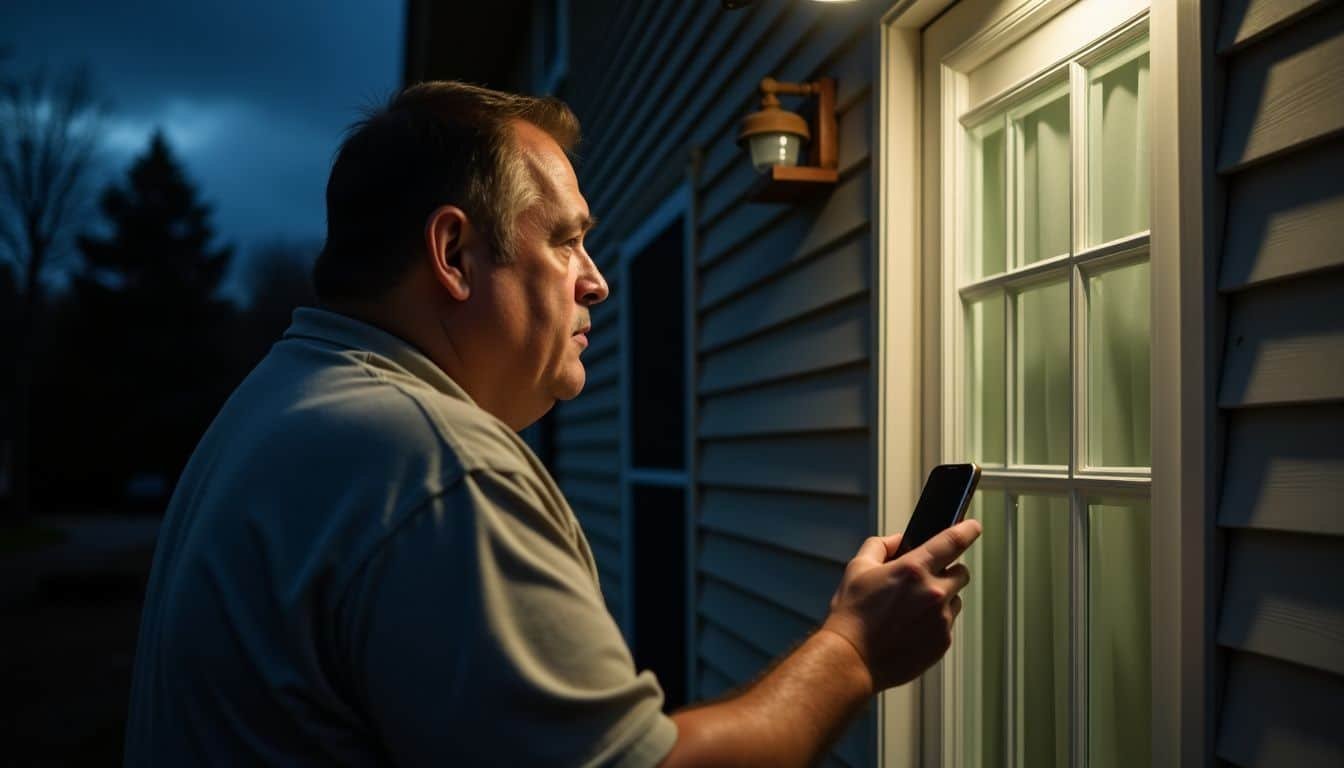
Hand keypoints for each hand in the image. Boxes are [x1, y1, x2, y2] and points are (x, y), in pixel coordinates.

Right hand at [821, 520, 980, 690]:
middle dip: (948, 571)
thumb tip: (898, 542)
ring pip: (955, 600)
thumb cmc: (852, 616)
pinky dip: (935, 622)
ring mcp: (940, 620)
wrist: (852, 659)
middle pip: (961, 573)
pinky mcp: (942, 642)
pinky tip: (910, 627)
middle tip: (925, 580)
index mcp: (913, 570)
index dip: (967, 530)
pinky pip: (948, 624)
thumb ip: (880, 546)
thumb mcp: (857, 568)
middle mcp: (933, 593)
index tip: (972, 527)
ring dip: (941, 599)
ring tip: (911, 610)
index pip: (953, 541)